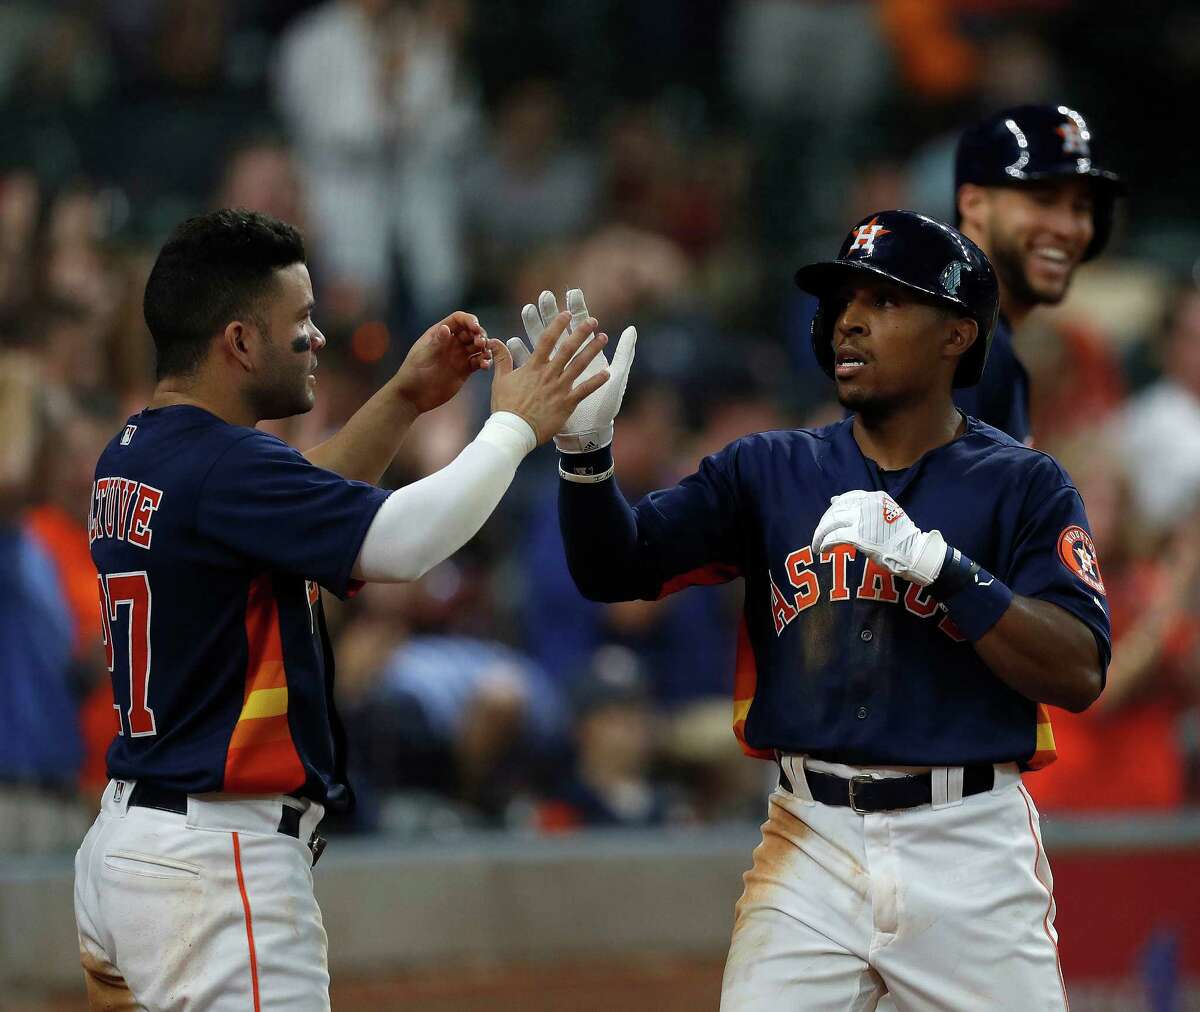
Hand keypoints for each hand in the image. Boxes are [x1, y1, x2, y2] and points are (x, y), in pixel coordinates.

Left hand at [393, 311, 489, 414]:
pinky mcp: (464, 370)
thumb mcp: (423, 356)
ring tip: (485, 355)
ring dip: (484, 348)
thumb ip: (436, 343)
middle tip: (481, 343)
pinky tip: (485, 366)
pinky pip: (478, 362)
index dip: (469, 320)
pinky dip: (484, 362)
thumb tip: (446, 328)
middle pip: (471, 331)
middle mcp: (451, 342)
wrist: (413, 396)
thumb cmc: (413, 373)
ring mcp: (458, 356)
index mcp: (439, 333)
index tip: (476, 328)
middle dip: (479, 334)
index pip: (458, 320)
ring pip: (477, 346)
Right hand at [506, 289, 636, 451]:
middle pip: (567, 348)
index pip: (547, 340)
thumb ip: (502, 359)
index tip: (567, 313)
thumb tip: (494, 340)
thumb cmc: (505, 407)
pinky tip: (608, 373)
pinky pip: (584, 390)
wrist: (513, 431)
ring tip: (603, 337)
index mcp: (533, 367)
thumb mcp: (500, 381)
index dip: (558, 325)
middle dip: (581, 332)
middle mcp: (548, 374)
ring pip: (579, 365)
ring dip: (592, 350)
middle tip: (592, 320)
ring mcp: (559, 388)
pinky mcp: (566, 404)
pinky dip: (596, 382)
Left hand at [811, 490, 946, 586]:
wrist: (913, 552)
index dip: (835, 508)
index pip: (848, 498)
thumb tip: (834, 499)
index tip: (830, 516)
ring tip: (817, 544)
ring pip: (831, 522)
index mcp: (875, 497)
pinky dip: (825, 543)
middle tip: (820, 535)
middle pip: (836, 510)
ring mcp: (862, 519)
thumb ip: (864, 507)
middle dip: (825, 523)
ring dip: (820, 534)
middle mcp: (867, 504)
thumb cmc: (901, 536)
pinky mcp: (857, 536)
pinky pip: (834, 537)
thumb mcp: (886, 512)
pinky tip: (824, 549)